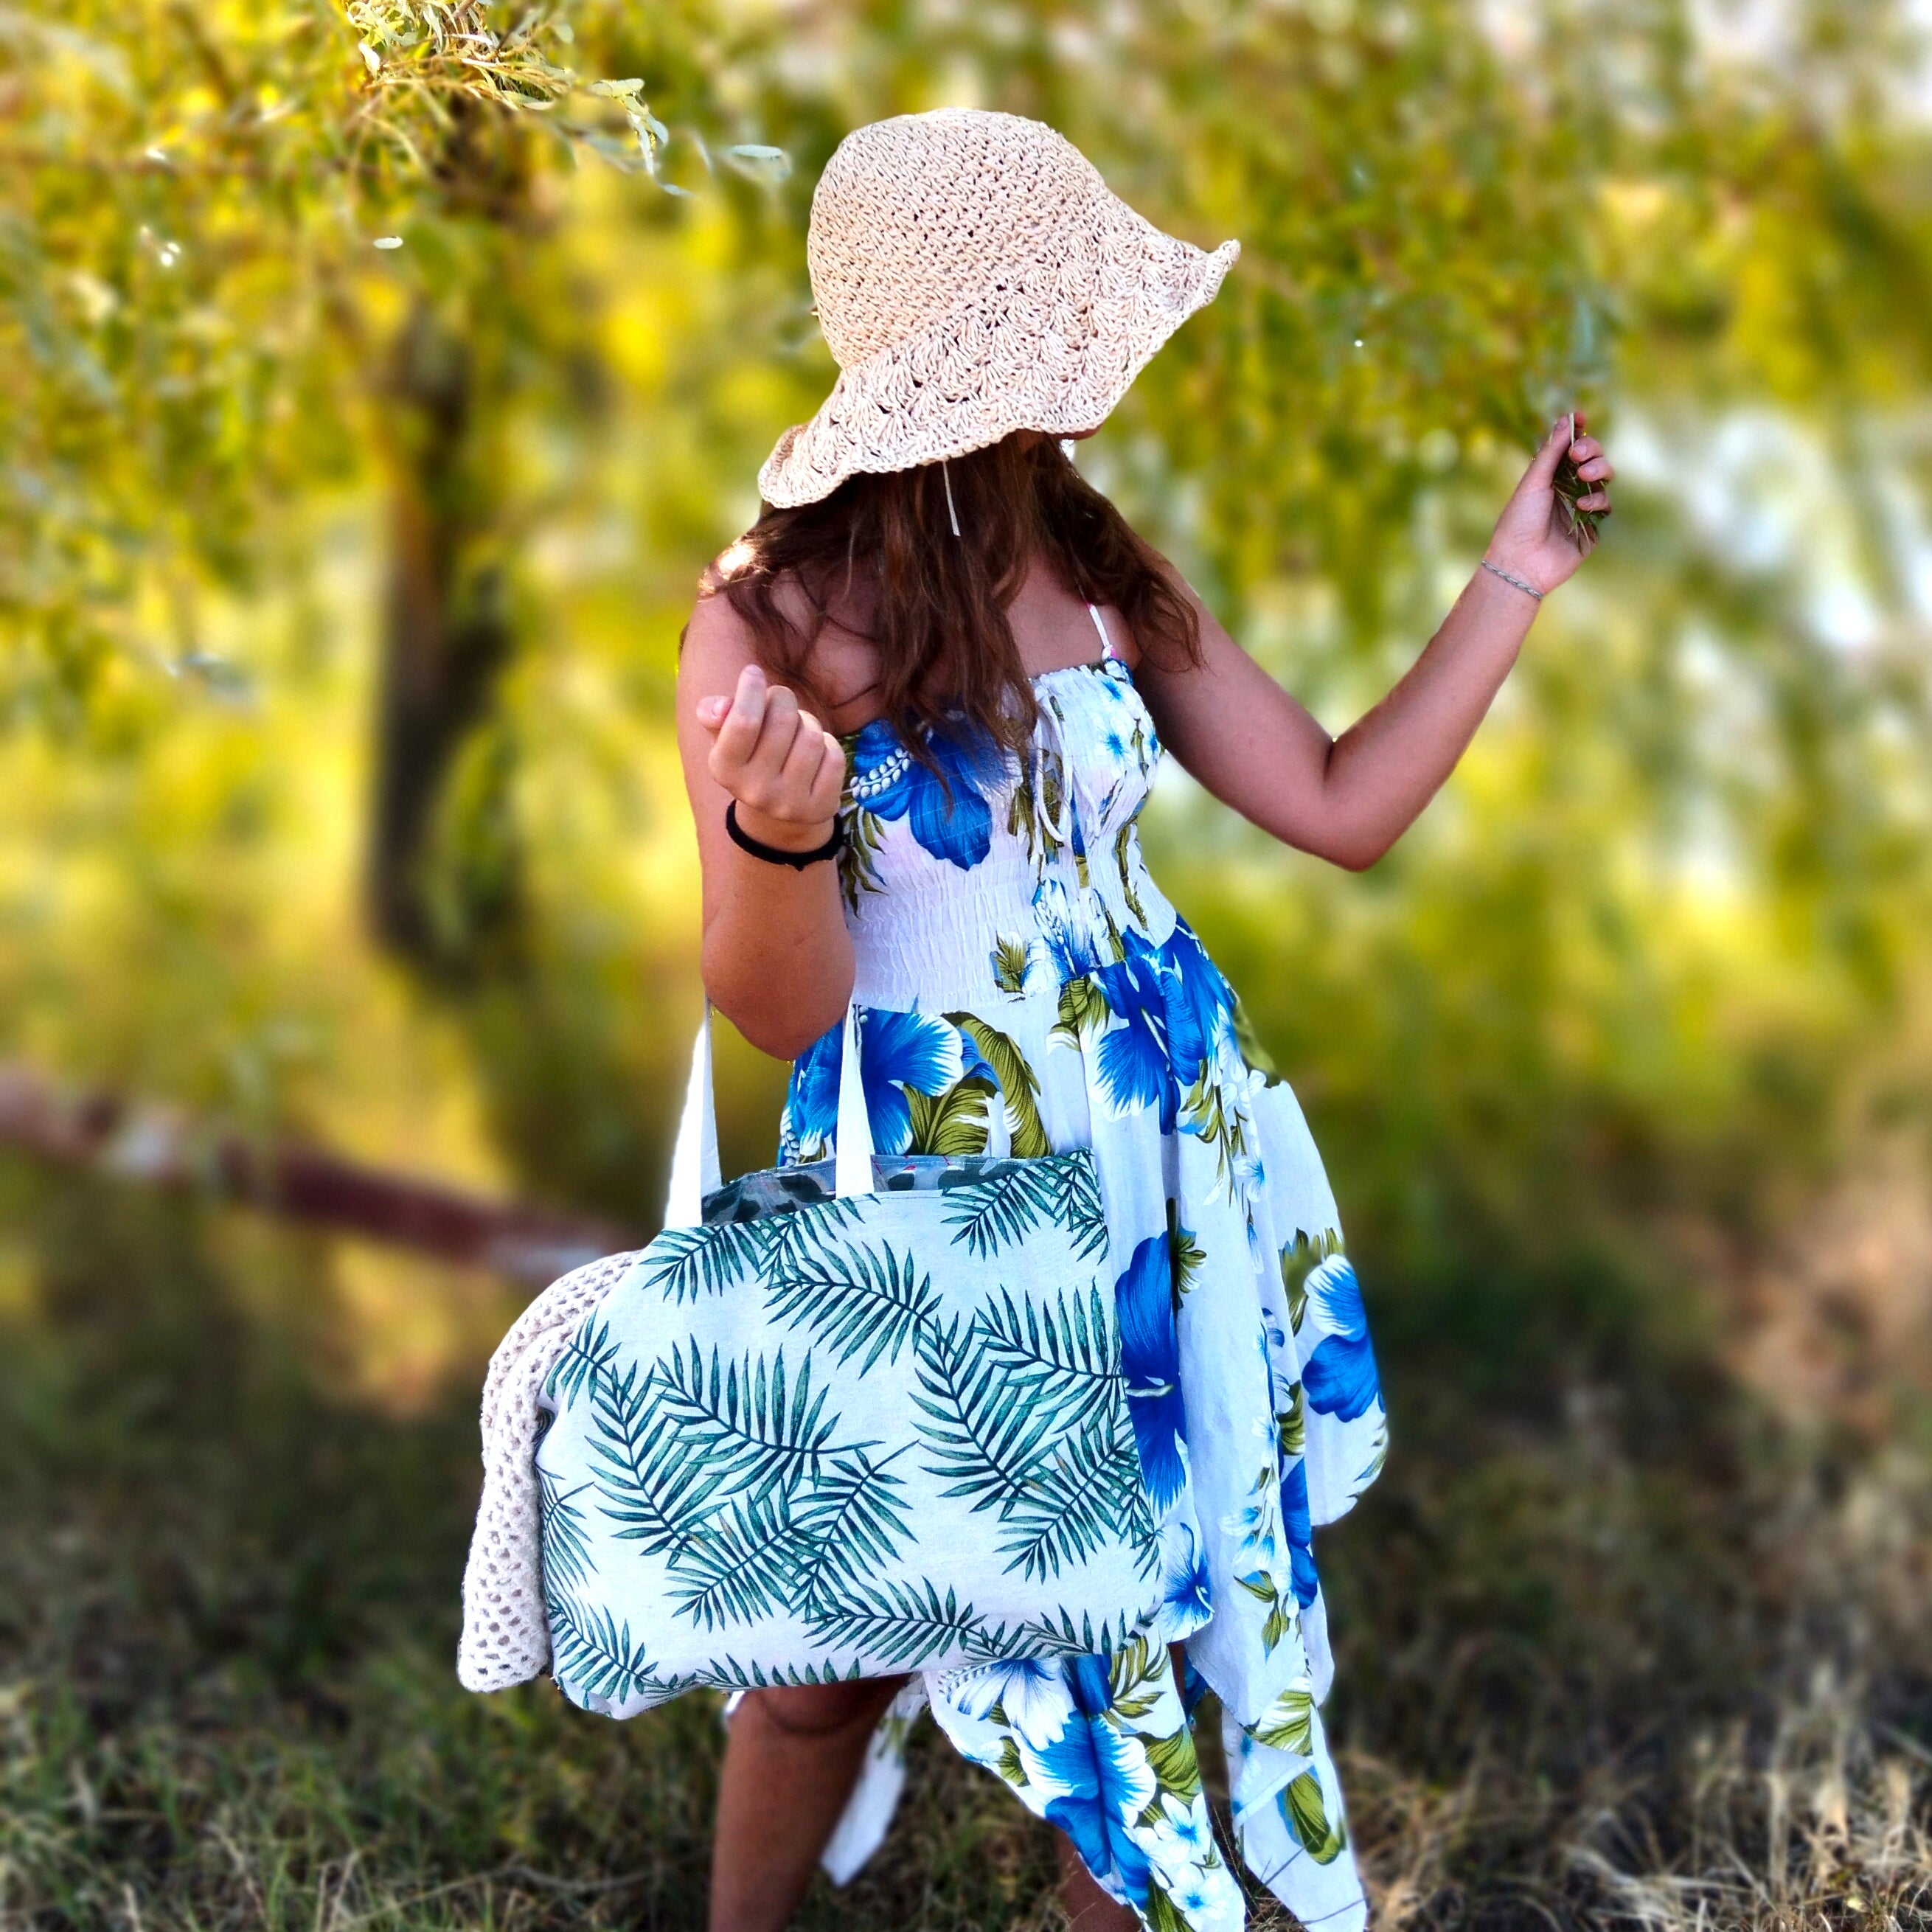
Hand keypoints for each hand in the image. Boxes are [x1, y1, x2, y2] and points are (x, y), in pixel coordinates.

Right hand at [696, 663, 845, 851]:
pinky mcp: (820, 808)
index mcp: (724, 769)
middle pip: (783, 720)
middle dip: (784, 700)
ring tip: (798, 733)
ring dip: (809, 724)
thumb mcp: (725, 734)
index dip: (752, 689)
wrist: (778, 810)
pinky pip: (834, 756)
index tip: (753, 672)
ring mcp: (788, 804)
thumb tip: (721, 708)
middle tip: (781, 704)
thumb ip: (715, 714)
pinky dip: (829, 746)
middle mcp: (754, 791)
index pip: (743, 721)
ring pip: (813, 737)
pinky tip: (815, 756)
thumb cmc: (751, 754)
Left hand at [1484, 411, 1614, 596]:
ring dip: (1599, 469)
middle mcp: (1567, 488)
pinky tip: (1583, 504)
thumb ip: (1551, 452)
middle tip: (1578, 454)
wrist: (1521, 562)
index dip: (1577, 430)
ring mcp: (1581, 505)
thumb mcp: (1533, 482)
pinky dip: (1597, 499)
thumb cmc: (1519, 522)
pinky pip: (1605, 504)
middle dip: (1590, 449)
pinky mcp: (1592, 525)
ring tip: (1584, 475)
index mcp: (1549, 476)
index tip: (1579, 416)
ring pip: (1603, 477)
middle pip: (1592, 457)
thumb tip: (1566, 419)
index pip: (1569, 446)